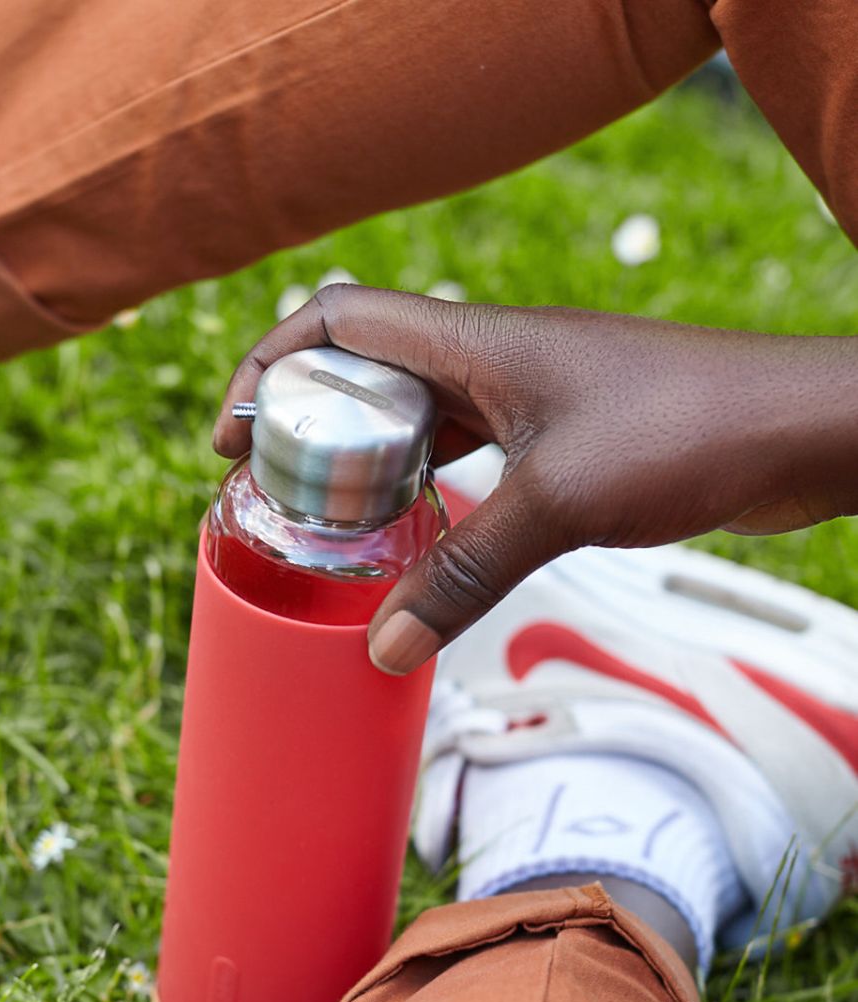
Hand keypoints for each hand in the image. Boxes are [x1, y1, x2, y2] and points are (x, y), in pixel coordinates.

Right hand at [214, 286, 857, 673]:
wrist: (803, 428)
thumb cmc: (691, 431)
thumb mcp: (557, 505)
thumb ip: (464, 574)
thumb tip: (383, 648)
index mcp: (474, 342)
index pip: (337, 320)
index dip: (269, 363)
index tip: (234, 429)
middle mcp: (490, 359)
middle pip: (365, 371)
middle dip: (310, 424)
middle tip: (279, 494)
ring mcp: (525, 397)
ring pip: (417, 418)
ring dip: (369, 461)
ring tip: (332, 523)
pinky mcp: (557, 437)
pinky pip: (467, 455)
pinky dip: (428, 490)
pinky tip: (417, 536)